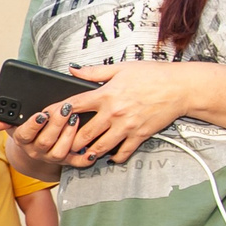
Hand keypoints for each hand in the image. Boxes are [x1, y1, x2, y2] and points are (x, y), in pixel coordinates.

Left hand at [54, 63, 203, 164]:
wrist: (180, 87)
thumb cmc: (152, 75)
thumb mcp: (121, 68)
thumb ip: (94, 72)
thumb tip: (73, 70)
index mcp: (106, 94)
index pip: (74, 105)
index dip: (57, 112)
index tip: (46, 118)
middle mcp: (113, 113)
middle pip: (82, 133)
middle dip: (69, 140)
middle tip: (61, 143)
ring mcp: (126, 127)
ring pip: (99, 147)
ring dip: (87, 151)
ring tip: (79, 153)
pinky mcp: (139, 136)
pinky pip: (121, 153)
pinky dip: (113, 157)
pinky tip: (107, 155)